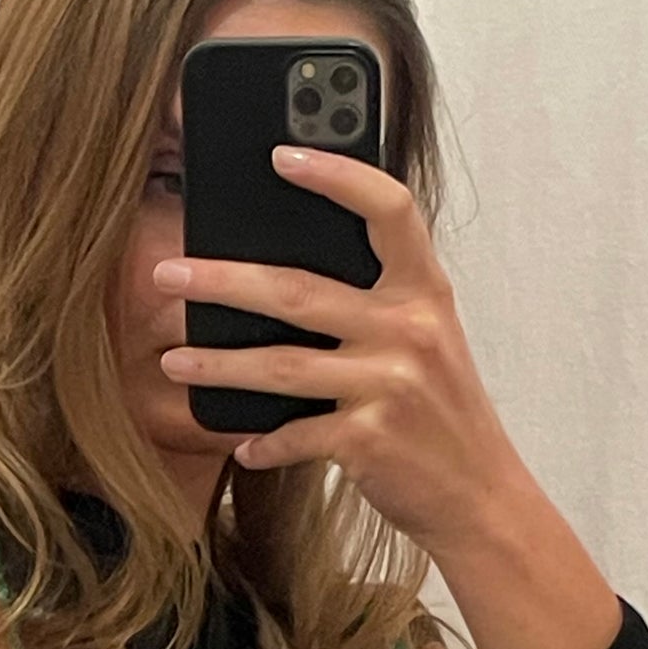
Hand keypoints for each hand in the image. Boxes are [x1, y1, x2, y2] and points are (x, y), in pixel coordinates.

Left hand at [152, 147, 528, 558]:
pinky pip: (294, 434)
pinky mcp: (369, 439)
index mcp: (425, 290)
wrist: (480, 494)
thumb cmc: (441, 413)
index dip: (337, 174)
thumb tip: (284, 274)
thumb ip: (379, 301)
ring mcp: (389, 383)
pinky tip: (238, 442)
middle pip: (298, 291)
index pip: (387, 208)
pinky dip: (262, 442)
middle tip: (167, 274)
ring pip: (280, 365)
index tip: (282, 154)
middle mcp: (409, 328)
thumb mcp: (427, 341)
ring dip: (217, 364)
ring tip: (171, 360)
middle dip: (222, 281)